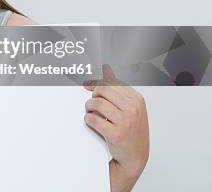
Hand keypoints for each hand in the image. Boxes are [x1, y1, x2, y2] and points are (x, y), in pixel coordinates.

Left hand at [83, 64, 149, 190]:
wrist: (134, 157)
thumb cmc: (131, 131)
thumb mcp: (129, 106)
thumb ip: (117, 87)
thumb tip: (106, 67)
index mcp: (136, 99)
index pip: (112, 83)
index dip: (97, 84)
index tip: (88, 85)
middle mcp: (133, 109)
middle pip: (102, 90)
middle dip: (93, 96)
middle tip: (92, 104)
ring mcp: (125, 121)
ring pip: (96, 104)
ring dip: (89, 108)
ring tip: (91, 113)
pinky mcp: (115, 133)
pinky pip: (93, 119)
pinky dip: (89, 120)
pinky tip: (93, 122)